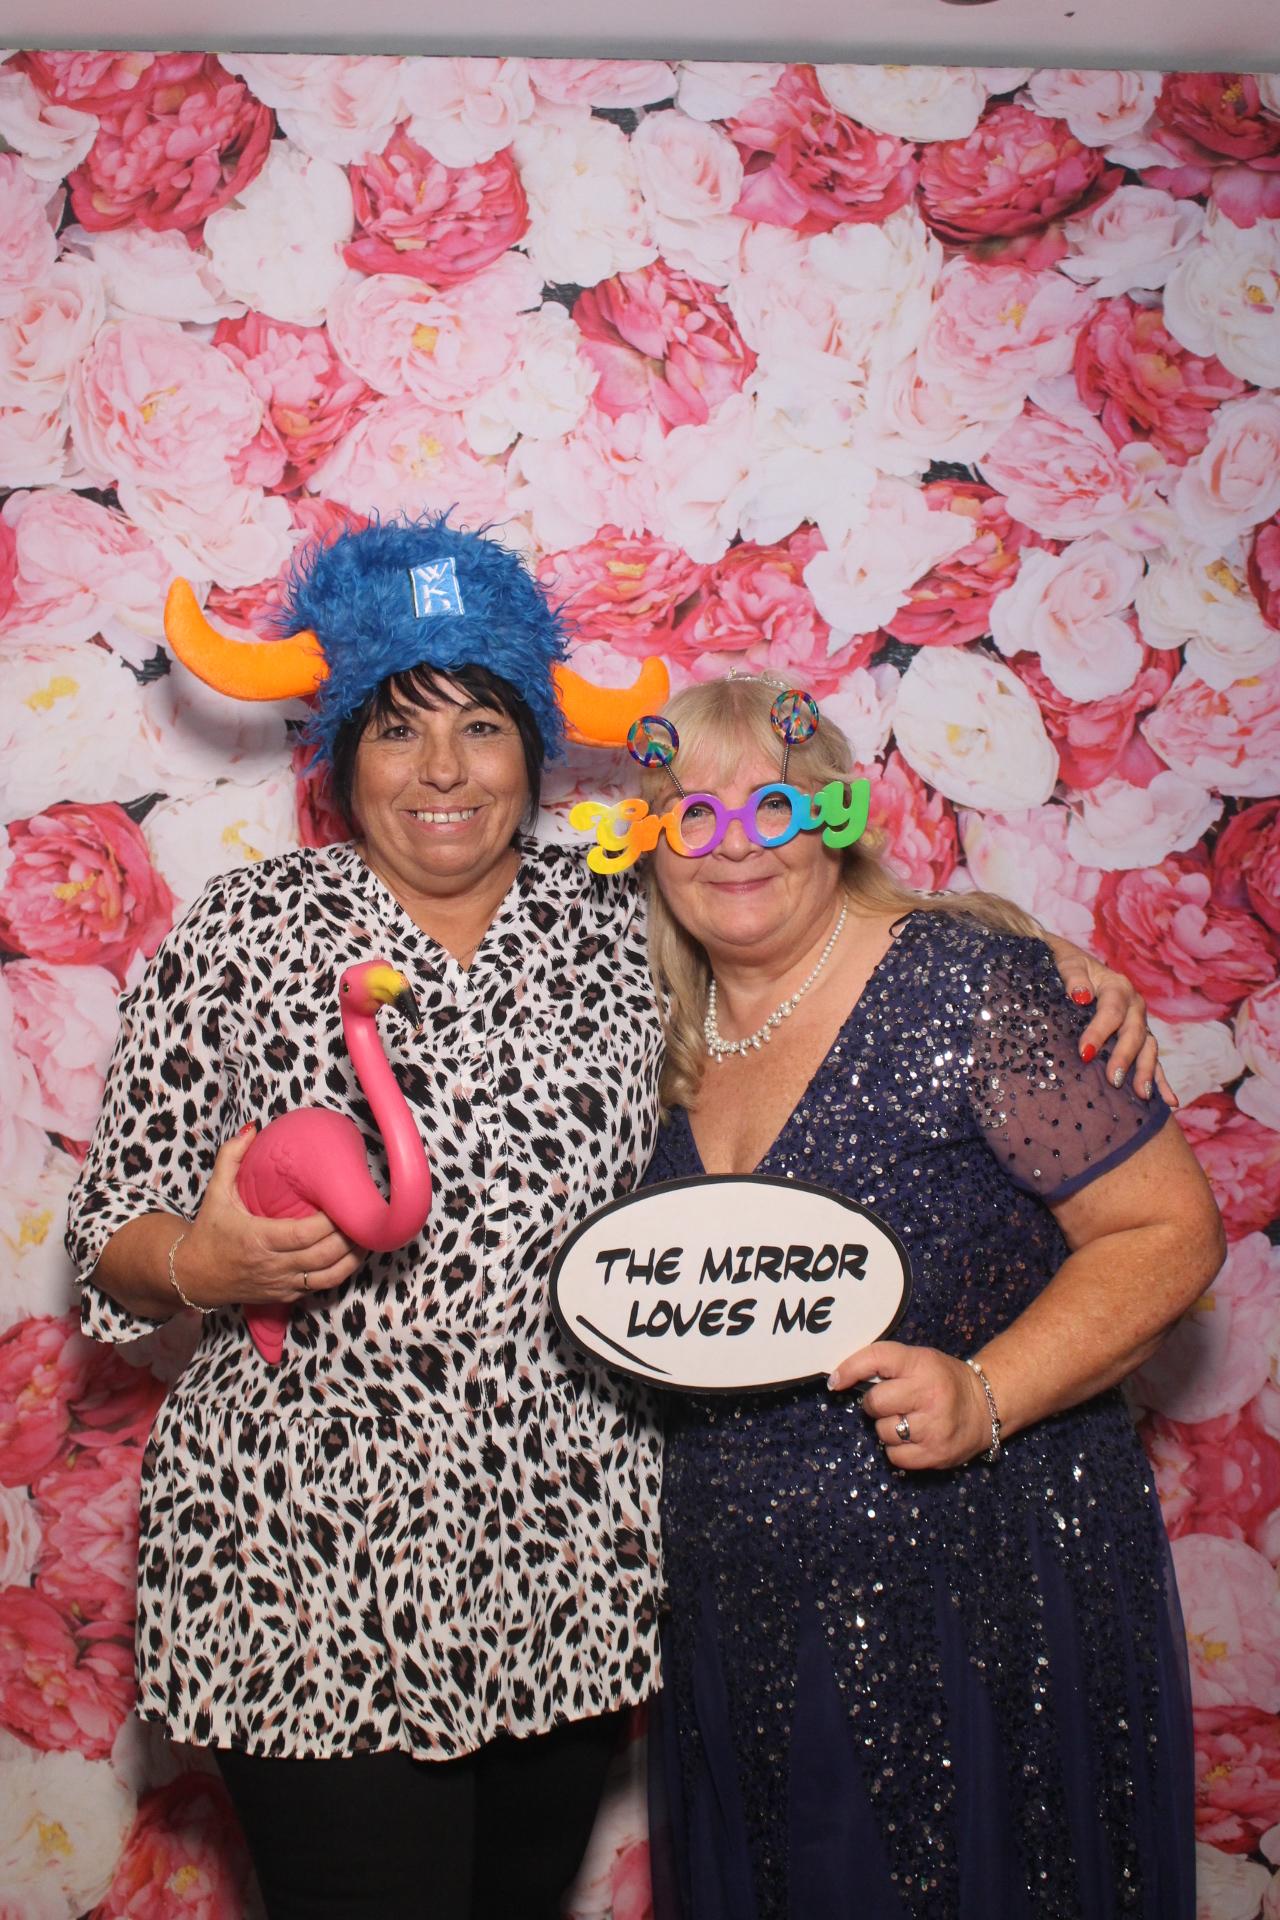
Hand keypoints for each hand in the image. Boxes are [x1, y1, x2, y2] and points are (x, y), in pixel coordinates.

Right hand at [179, 1128, 361, 1309]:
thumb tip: (252, 1128)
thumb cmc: (209, 1232)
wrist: (192, 1276)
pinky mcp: (285, 1296)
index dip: (331, 1222)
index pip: (305, 1234)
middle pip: (323, 1255)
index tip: (345, 1202)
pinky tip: (353, 1255)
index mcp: (258, 1239)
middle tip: (368, 1216)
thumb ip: (231, 1157)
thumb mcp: (215, 1192)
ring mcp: (281, 1284)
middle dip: (350, 1237)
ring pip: (328, 1276)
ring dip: (353, 1258)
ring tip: (369, 1236)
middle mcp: (272, 1265)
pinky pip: (320, 1287)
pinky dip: (341, 1272)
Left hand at [827, 1340, 990, 1470]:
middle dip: (875, 1404)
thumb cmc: (943, 1381)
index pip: (877, 1358)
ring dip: (887, 1428)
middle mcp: (928, 1394)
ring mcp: (933, 1427)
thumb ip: (887, 1365)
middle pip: (875, 1402)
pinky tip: (913, 1438)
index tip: (835, 1380)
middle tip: (891, 1402)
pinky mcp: (935, 1454)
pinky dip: (897, 1449)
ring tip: (908, 1419)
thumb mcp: (920, 1360)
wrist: (985, 1408)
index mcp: (922, 1364)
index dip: (850, 1368)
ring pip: (883, 1431)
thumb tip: (840, 1378)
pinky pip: (894, 1456)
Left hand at [1050, 947, 1172, 1104]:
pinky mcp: (1139, 1039)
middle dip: (1125, 1058)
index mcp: (1118, 987)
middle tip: (1113, 1081)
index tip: (1084, 1053)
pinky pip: (1153, 1061)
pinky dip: (1161, 1081)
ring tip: (1143, 1095)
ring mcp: (1140, 1024)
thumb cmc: (1066, 966)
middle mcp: (1134, 1006)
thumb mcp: (1066, 964)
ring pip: (1148, 1049)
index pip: (1111, 1012)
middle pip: (1134, 1034)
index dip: (1099, 1033)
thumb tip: (1081, 995)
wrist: (1073, 966)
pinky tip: (1169, 1102)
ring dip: (1147, 1072)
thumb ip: (1073, 977)